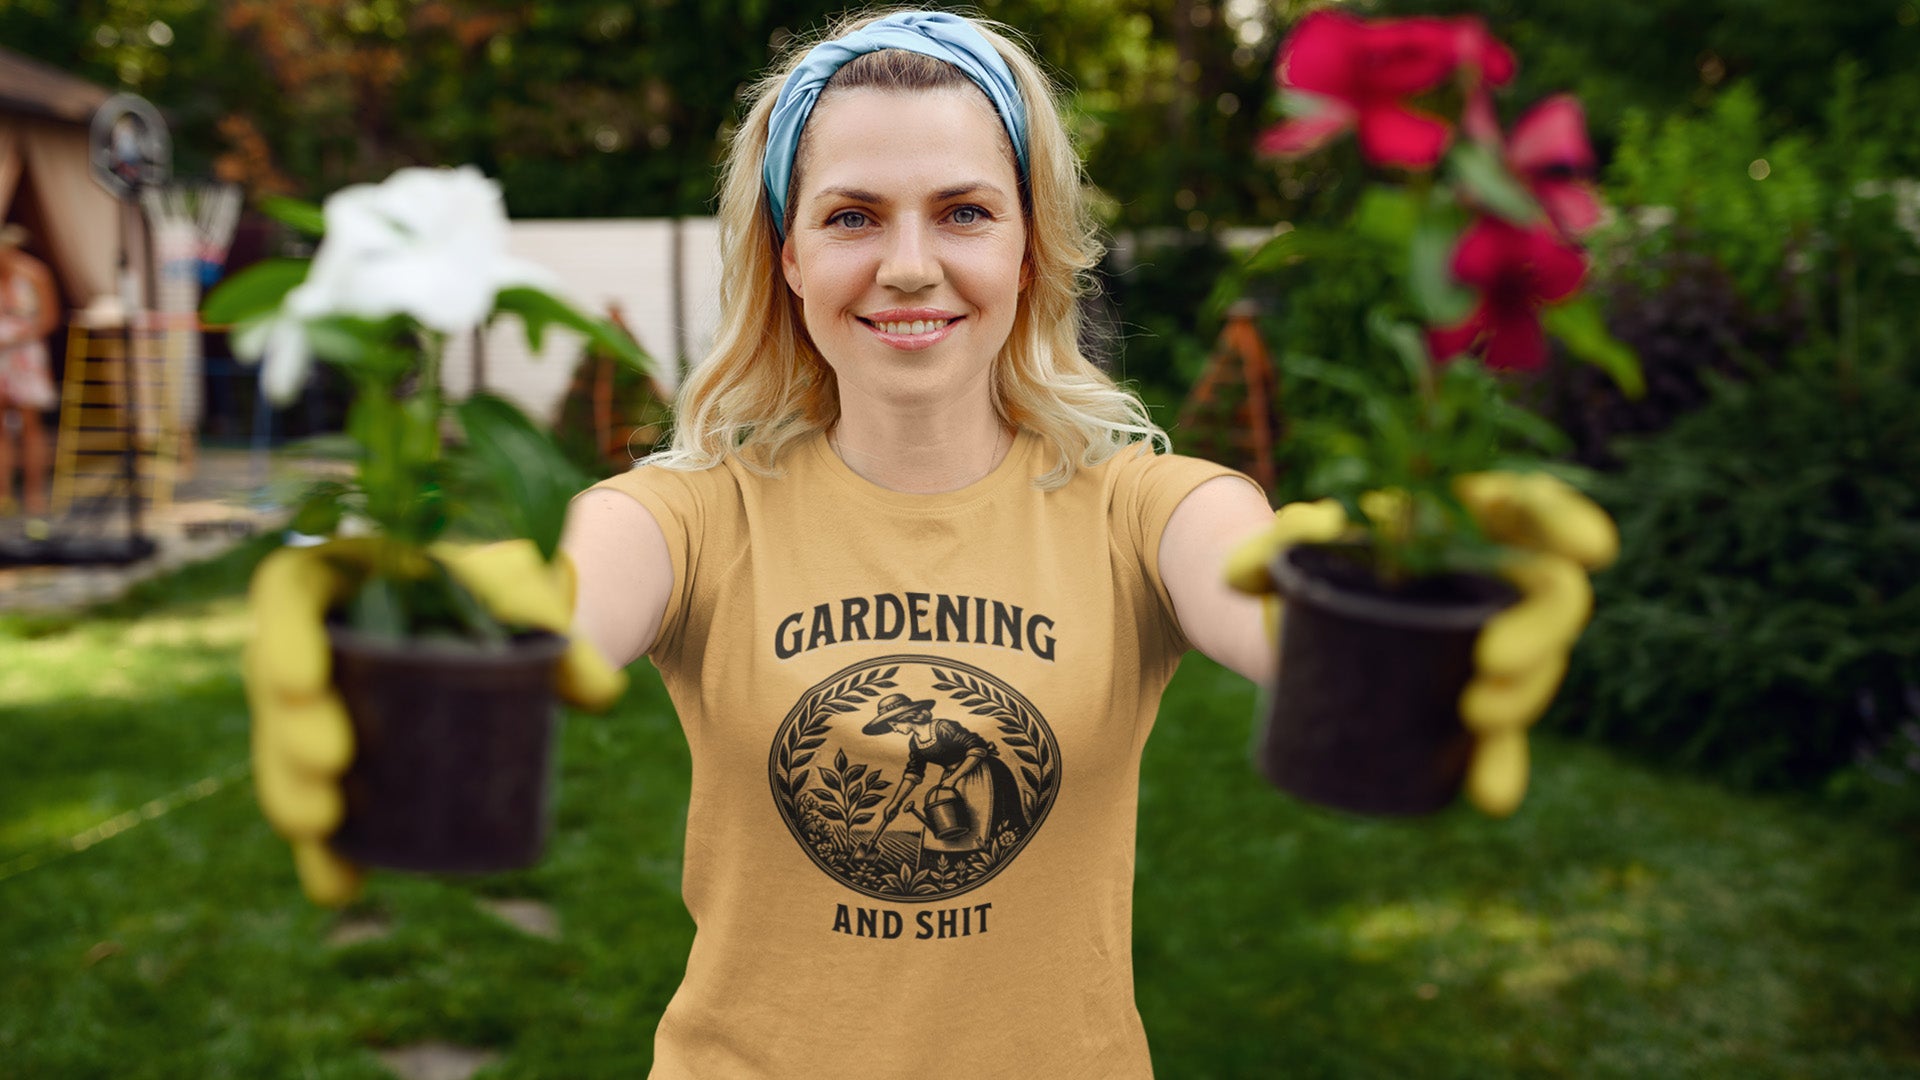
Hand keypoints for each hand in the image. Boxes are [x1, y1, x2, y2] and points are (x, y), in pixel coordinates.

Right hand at [244, 537, 626, 905]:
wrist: (509, 618)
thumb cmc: (503, 589)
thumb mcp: (529, 589)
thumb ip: (558, 623)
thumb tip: (601, 693)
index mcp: (343, 576)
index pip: (285, 594)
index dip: (282, 638)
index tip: (307, 683)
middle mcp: (315, 639)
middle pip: (273, 685)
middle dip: (287, 731)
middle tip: (332, 762)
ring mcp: (320, 703)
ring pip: (282, 752)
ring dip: (291, 794)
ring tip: (325, 825)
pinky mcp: (339, 758)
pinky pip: (319, 805)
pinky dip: (327, 851)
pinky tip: (339, 888)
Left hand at [1223, 472, 1616, 816]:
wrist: (1281, 623)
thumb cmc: (1302, 563)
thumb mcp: (1286, 545)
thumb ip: (1283, 538)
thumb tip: (1304, 538)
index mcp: (1463, 519)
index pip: (1532, 505)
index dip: (1569, 520)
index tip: (1592, 550)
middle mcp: (1493, 578)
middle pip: (1554, 595)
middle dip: (1543, 629)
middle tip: (1492, 657)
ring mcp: (1486, 639)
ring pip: (1539, 666)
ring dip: (1524, 697)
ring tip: (1475, 714)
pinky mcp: (1466, 697)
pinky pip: (1497, 736)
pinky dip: (1497, 764)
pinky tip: (1492, 794)